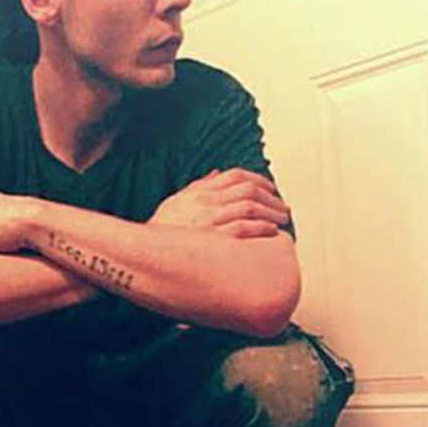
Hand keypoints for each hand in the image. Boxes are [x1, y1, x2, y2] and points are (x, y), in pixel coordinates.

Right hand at [148, 168, 289, 238]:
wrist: (145, 253)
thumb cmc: (161, 230)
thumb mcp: (176, 201)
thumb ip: (198, 186)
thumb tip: (216, 173)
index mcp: (199, 191)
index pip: (236, 175)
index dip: (258, 180)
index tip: (271, 188)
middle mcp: (206, 202)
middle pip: (248, 190)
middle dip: (271, 197)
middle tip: (283, 208)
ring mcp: (210, 220)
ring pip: (250, 207)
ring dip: (271, 213)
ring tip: (282, 220)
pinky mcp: (214, 240)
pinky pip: (244, 229)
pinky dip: (261, 228)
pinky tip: (271, 232)